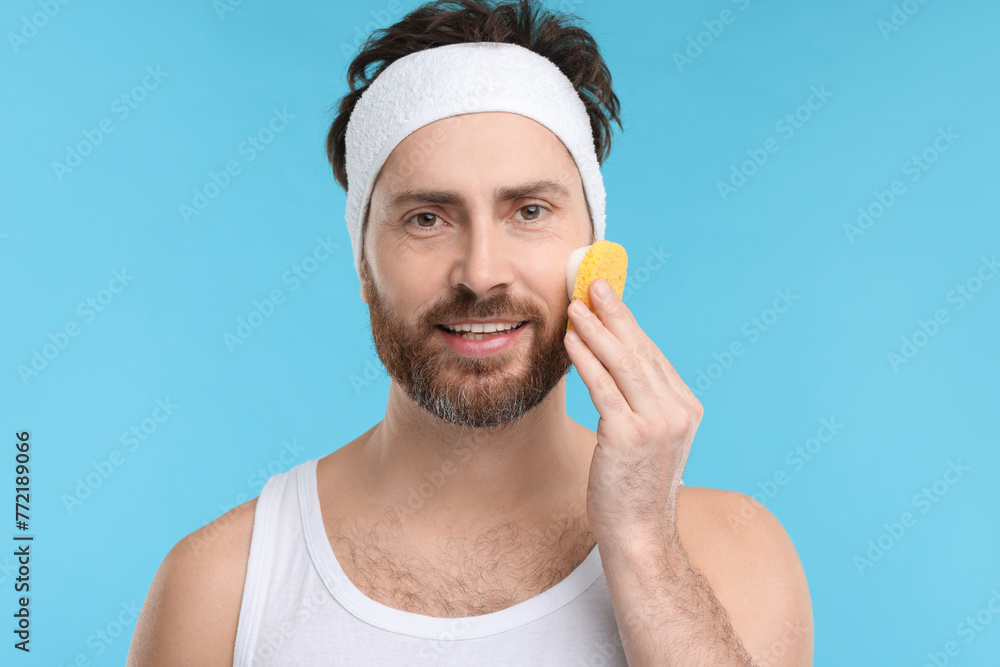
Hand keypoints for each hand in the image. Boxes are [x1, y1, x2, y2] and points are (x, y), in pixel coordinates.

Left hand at [564, 278, 702, 548]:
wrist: (638, 532)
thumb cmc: (633, 485)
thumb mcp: (647, 438)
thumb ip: (640, 402)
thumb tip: (612, 363)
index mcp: (686, 407)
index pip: (653, 356)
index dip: (628, 324)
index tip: (609, 299)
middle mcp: (678, 411)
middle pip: (640, 351)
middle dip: (614, 314)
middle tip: (593, 285)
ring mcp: (657, 423)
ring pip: (623, 363)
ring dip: (596, 329)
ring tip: (575, 305)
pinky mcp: (629, 435)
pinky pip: (603, 386)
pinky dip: (586, 358)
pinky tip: (571, 339)